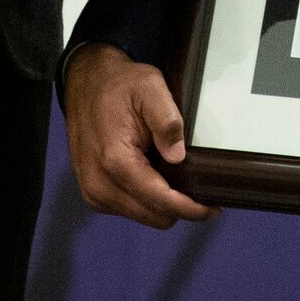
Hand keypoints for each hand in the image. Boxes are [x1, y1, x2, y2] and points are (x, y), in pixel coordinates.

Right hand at [64, 42, 216, 228]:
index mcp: (116, 162)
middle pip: (155, 217)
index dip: (191, 208)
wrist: (85, 83)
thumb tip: (178, 157)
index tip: (213, 207)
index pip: (161, 202)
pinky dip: (146, 199)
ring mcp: (93, 193)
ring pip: (144, 216)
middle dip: (180, 207)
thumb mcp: (150, 87)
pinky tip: (154, 176)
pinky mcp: (92, 193)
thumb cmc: (120, 84)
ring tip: (176, 178)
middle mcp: (100, 186)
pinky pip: (130, 209)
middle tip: (199, 188)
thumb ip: (166, 121)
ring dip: (163, 204)